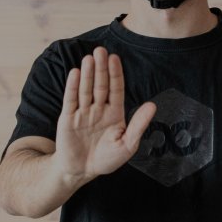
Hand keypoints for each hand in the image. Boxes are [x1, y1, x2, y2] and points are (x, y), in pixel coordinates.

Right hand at [53, 47, 155, 185]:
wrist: (82, 171)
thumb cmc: (107, 159)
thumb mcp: (128, 145)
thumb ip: (139, 125)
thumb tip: (153, 105)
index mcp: (114, 113)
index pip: (116, 89)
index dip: (115, 74)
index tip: (115, 58)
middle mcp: (98, 109)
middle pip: (100, 85)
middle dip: (101, 68)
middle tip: (100, 50)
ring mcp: (82, 112)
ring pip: (86, 89)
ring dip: (87, 74)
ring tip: (89, 58)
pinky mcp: (68, 118)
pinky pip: (71, 99)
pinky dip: (73, 86)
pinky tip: (75, 73)